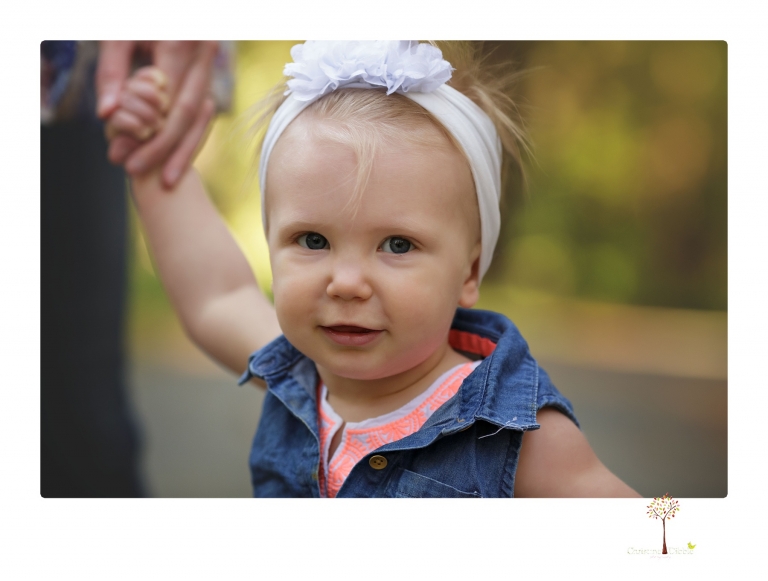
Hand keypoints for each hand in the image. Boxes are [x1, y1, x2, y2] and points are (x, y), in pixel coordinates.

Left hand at [96, 41, 218, 187]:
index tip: (132, 161)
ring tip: (167, 176)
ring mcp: (210, 62)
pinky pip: (202, 107)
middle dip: (169, 151)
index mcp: (181, 44)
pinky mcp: (207, 69)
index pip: (170, 106)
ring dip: (185, 148)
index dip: (153, 139)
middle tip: (148, 176)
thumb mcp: (117, 32)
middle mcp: (203, 55)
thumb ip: (112, 72)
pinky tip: (177, 153)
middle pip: (189, 116)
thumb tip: (108, 117)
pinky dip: (190, 132)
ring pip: (202, 115)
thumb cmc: (134, 8)